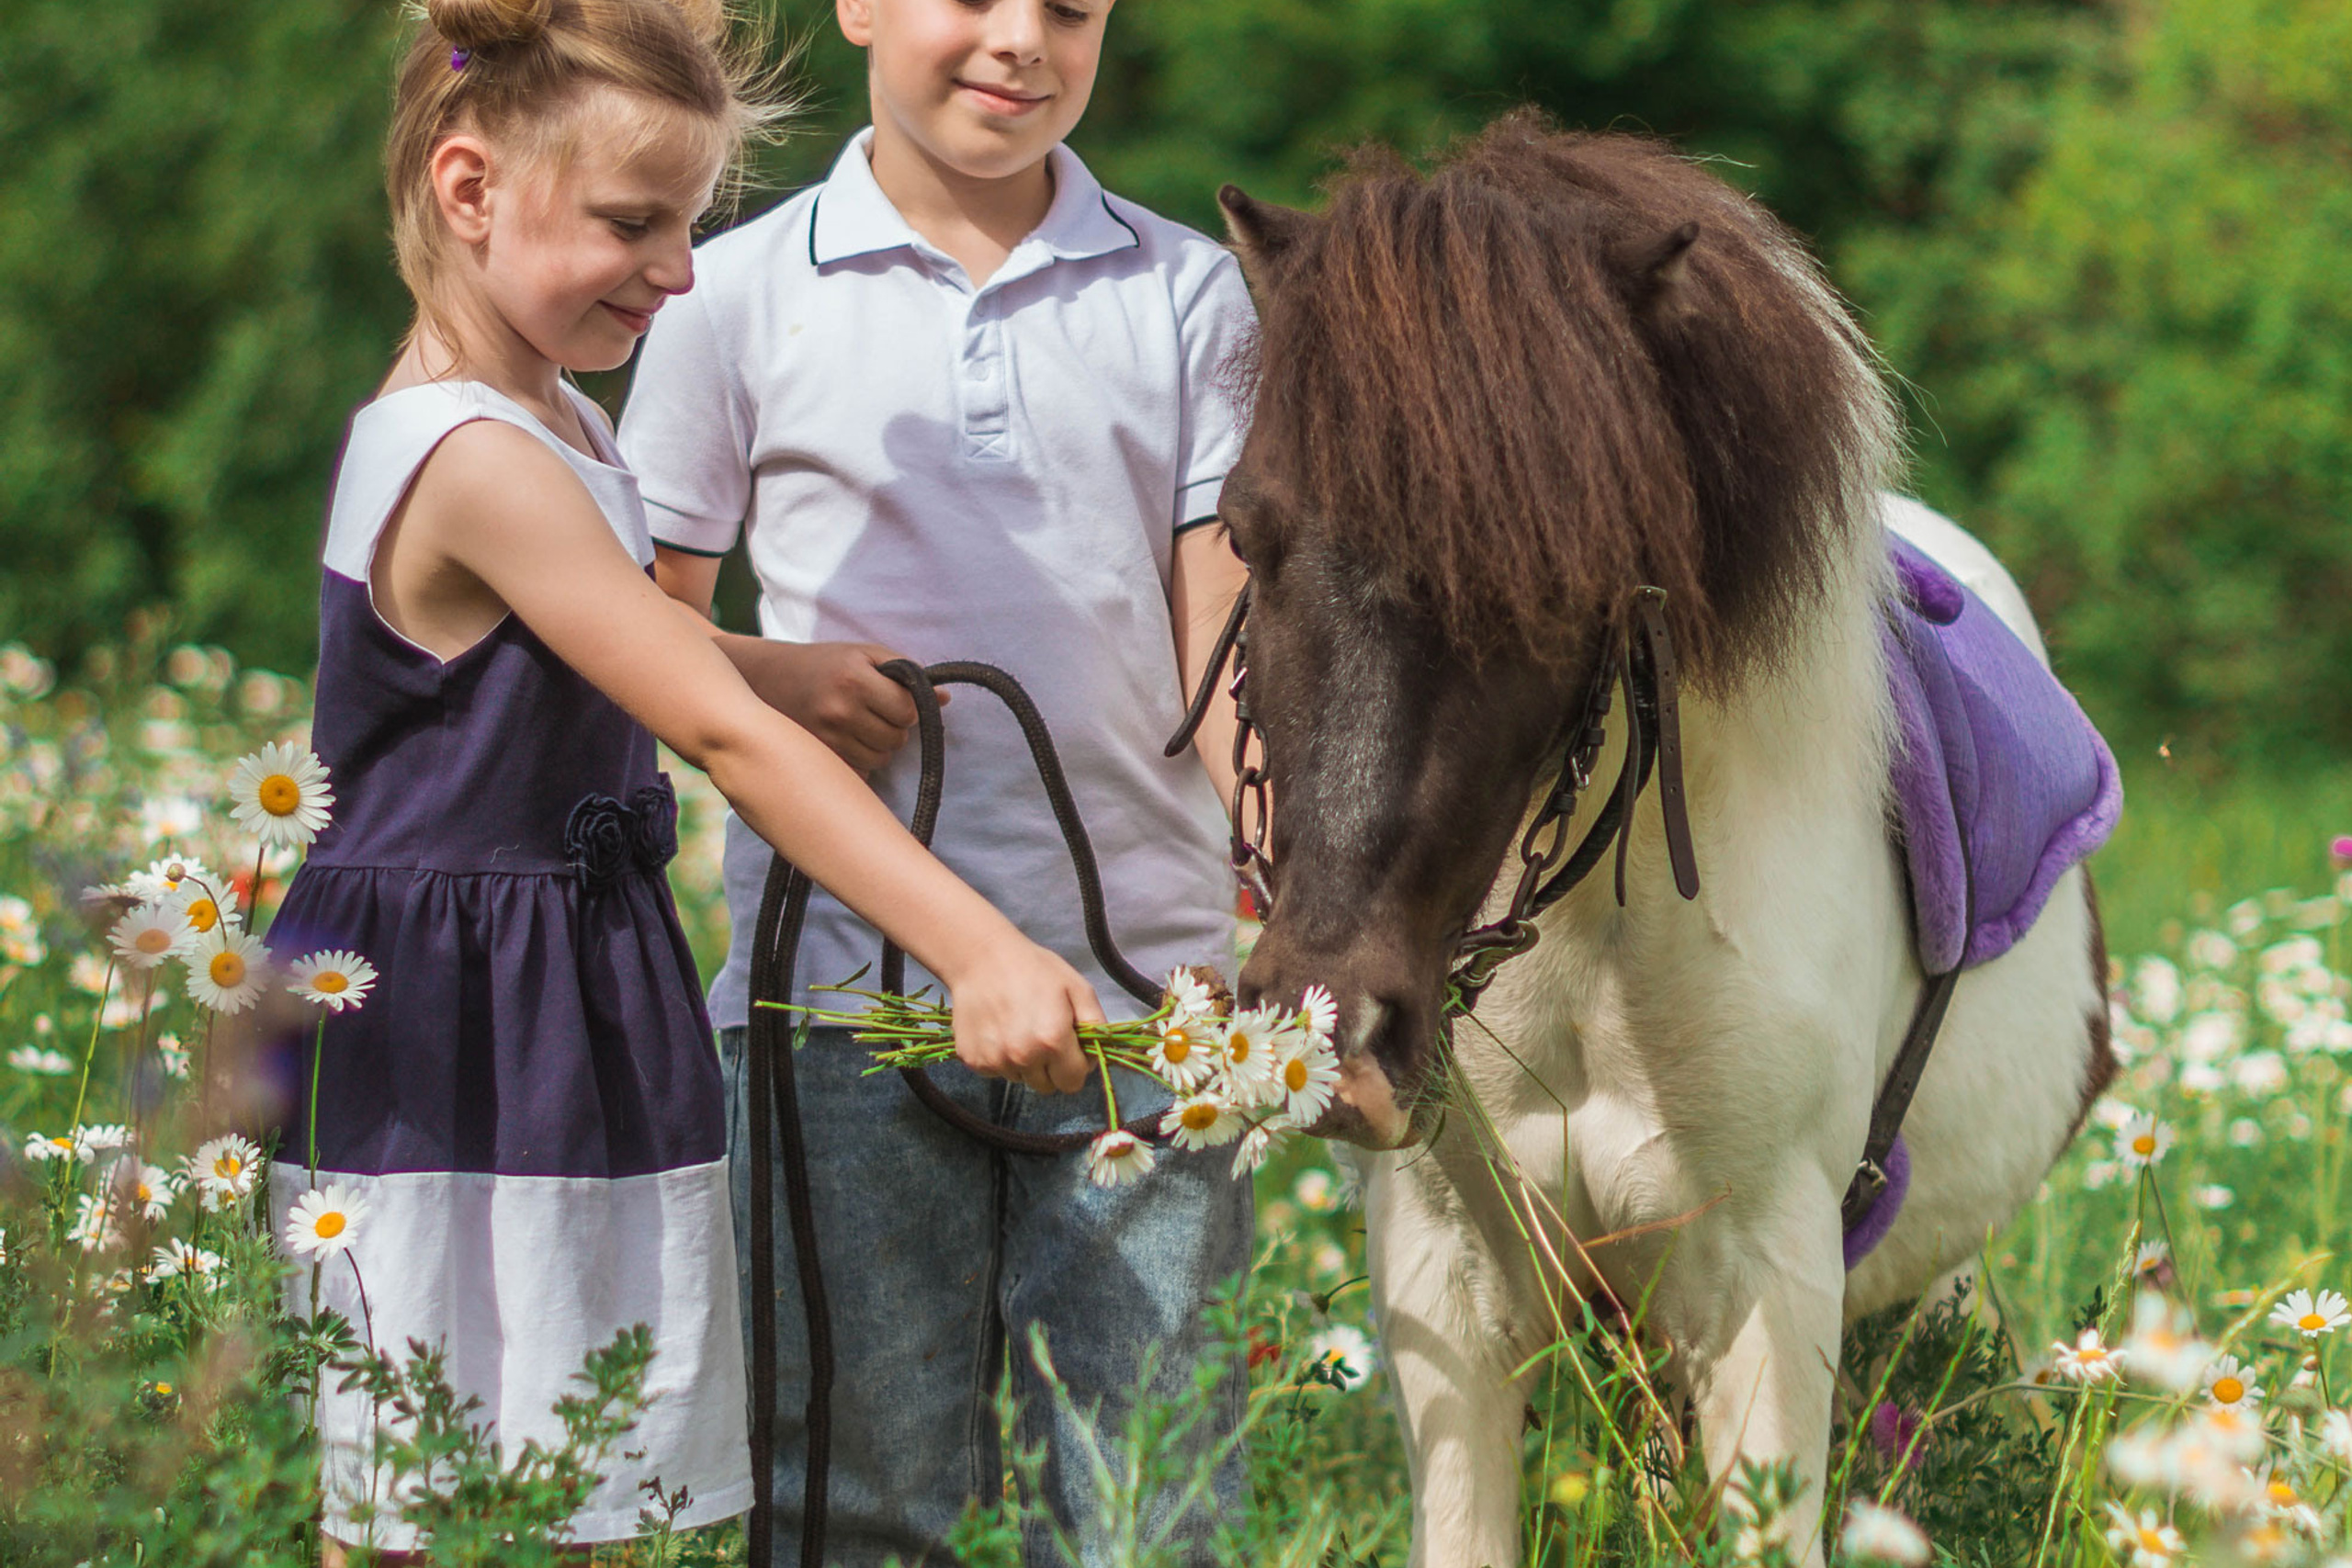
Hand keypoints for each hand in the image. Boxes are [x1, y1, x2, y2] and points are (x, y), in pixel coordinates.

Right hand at [731, 640, 941, 772]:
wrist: (766, 679)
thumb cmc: (824, 663)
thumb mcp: (864, 654)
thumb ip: (906, 671)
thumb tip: (944, 698)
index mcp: (853, 679)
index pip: (907, 711)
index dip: (907, 707)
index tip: (895, 700)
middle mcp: (838, 711)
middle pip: (896, 740)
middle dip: (893, 728)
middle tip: (874, 712)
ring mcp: (825, 739)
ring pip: (880, 760)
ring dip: (878, 747)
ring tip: (858, 725)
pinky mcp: (816, 758)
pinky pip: (859, 774)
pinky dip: (859, 762)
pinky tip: (844, 741)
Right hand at [941, 937, 1102, 1094]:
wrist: (981, 958)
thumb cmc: (1034, 969)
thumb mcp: (1077, 988)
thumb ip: (1096, 1024)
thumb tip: (1098, 1054)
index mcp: (1053, 1041)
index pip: (1072, 1083)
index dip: (1075, 1066)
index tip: (1070, 1047)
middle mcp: (1023, 1057)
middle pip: (1046, 1086)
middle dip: (1051, 1068)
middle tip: (1043, 1036)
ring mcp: (995, 1061)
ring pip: (1021, 1079)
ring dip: (1024, 1062)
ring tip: (1018, 1028)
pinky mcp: (974, 1061)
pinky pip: (997, 1071)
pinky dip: (1001, 1057)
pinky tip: (999, 1030)